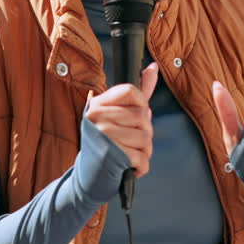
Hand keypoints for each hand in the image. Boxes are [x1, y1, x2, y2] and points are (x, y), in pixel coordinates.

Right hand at [85, 62, 157, 176]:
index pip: (130, 91)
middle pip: (142, 116)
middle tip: (131, 141)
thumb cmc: (106, 143)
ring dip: (144, 151)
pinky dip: (140, 166)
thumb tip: (154, 68)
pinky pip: (142, 158)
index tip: (136, 116)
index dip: (141, 104)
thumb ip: (139, 92)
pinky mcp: (111, 155)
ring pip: (145, 137)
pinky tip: (129, 165)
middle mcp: (97, 117)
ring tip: (130, 154)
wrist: (89, 175)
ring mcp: (103, 135)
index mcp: (98, 104)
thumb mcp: (118, 114)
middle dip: (145, 132)